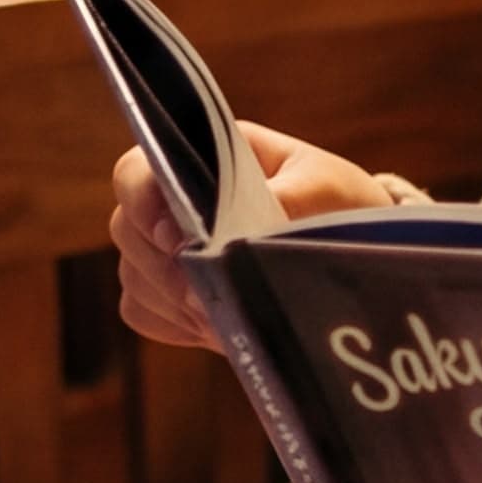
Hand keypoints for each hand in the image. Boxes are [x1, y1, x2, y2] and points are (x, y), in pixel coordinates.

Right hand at [110, 128, 404, 344]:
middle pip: (127, 230)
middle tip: (210, 291)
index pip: (137, 172)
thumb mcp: (326, 189)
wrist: (354, 249)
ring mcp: (167, 248)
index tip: (178, 240)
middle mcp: (174, 199)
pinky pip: (143, 312)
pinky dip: (173, 324)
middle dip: (164, 267)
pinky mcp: (171, 294)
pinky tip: (214, 325)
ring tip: (224, 311)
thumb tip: (240, 234)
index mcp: (203, 157)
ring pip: (134, 276)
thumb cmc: (340, 202)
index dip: (144, 205)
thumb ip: (285, 199)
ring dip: (173, 300)